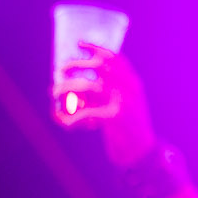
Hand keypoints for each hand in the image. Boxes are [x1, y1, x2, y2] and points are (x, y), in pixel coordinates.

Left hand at [54, 45, 156, 167]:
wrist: (142, 153)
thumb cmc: (126, 129)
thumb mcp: (120, 106)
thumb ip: (103, 95)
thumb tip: (70, 88)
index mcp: (133, 83)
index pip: (115, 58)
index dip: (96, 48)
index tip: (79, 43)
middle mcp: (130, 88)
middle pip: (101, 66)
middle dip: (76, 65)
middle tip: (61, 70)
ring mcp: (124, 102)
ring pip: (90, 85)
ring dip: (67, 88)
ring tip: (55, 94)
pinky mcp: (115, 119)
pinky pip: (85, 113)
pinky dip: (70, 118)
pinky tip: (64, 123)